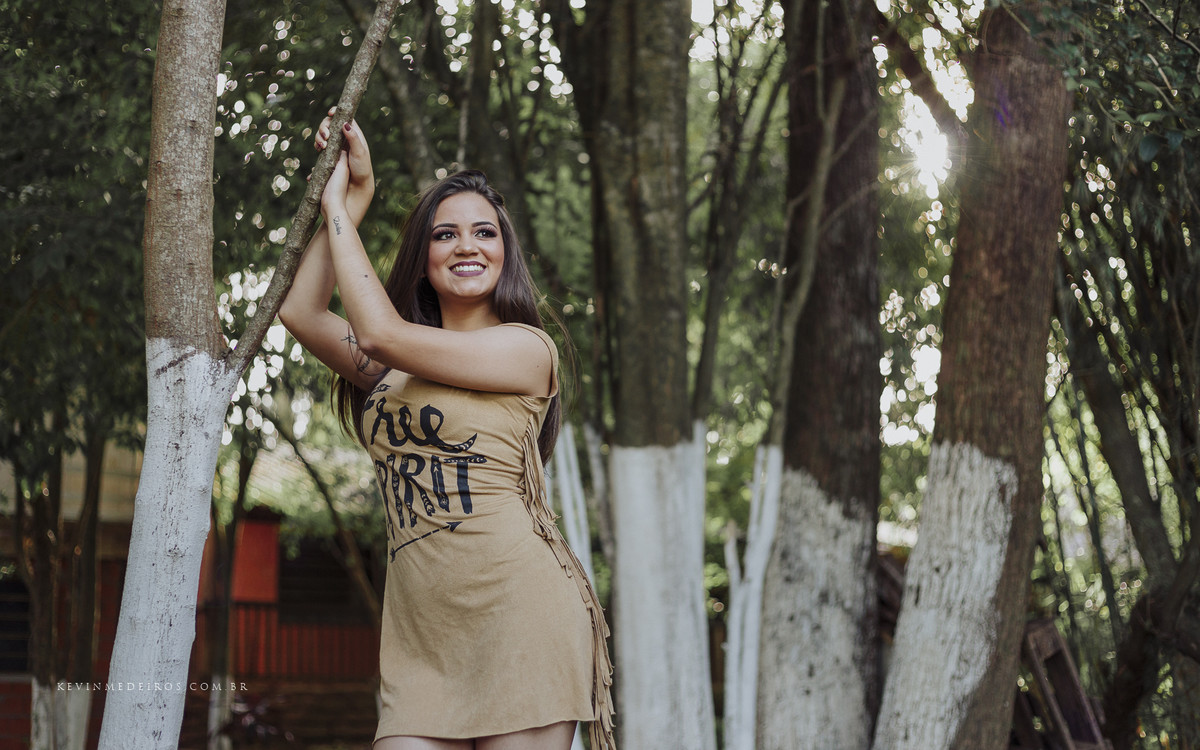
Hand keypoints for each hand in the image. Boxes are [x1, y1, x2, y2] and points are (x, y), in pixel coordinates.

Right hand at [315, 107, 373, 222]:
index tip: (330, 114)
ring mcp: (336, 146)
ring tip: (321, 147)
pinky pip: (320, 145)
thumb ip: (354, 139)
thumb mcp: (360, 153)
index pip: (344, 118)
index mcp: (354, 134)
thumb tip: (345, 124)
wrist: (357, 186)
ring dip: (319, 137)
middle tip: (325, 139)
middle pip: (330, 124)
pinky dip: (317, 145)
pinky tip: (318, 151)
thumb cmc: (362, 169)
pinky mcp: (330, 154)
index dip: (336, 113)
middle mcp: (344, 138)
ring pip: (323, 134)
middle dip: (324, 128)